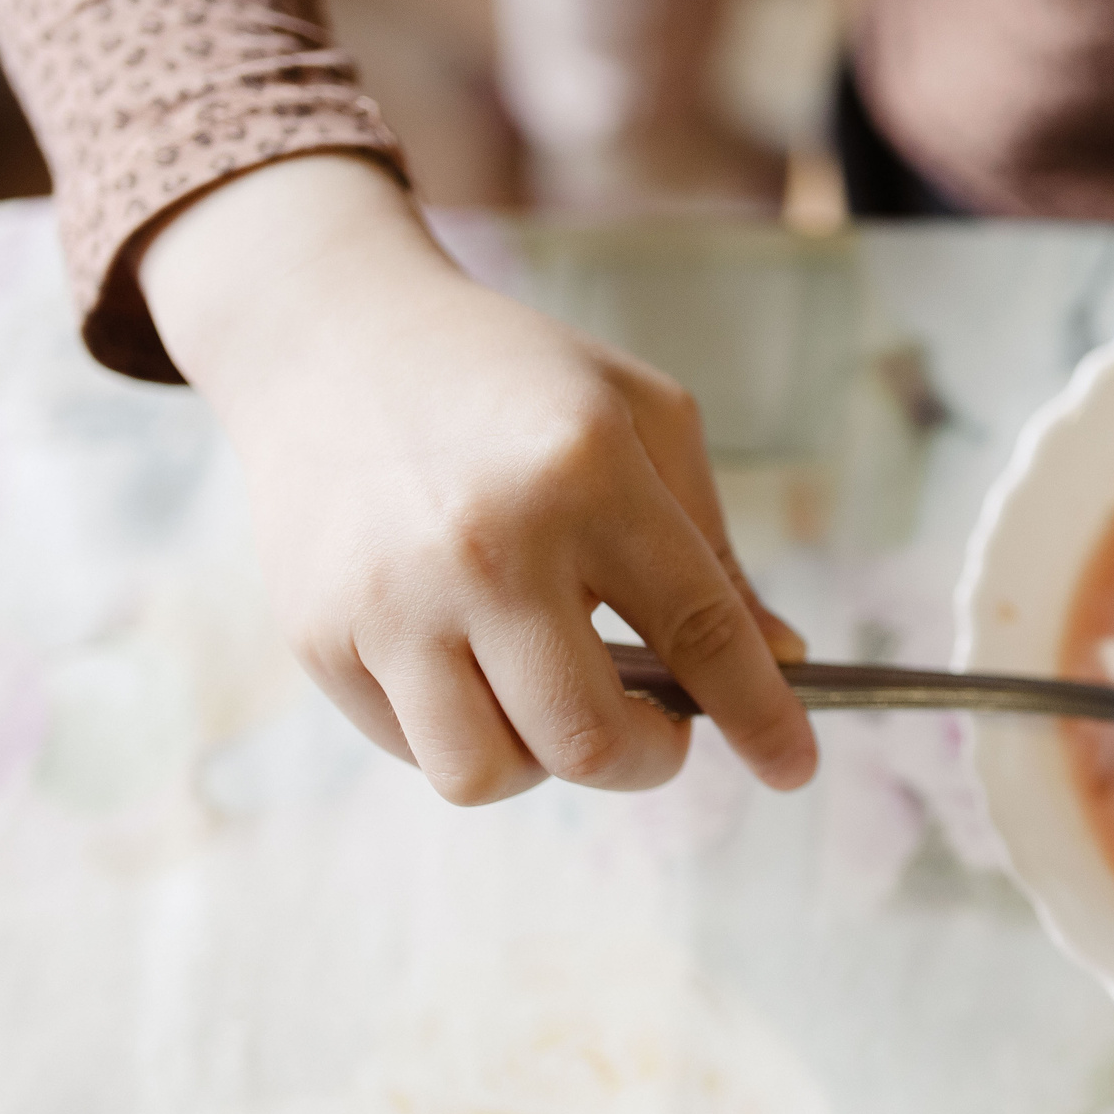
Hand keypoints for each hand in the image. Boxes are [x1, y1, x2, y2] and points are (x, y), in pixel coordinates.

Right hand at [140, 152, 816, 802]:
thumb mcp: (642, 421)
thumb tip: (783, 659)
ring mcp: (390, 599)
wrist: (331, 338)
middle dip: (649, 760)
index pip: (700, 634)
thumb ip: (712, 548)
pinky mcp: (319, 636)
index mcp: (588, 475)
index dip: (760, 718)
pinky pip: (415, 750)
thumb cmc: (514, 381)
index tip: (795, 767)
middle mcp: (487, 545)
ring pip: (487, 774)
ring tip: (554, 693)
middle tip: (661, 729)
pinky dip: (466, 733)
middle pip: (589, 741)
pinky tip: (476, 665)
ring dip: (544, 762)